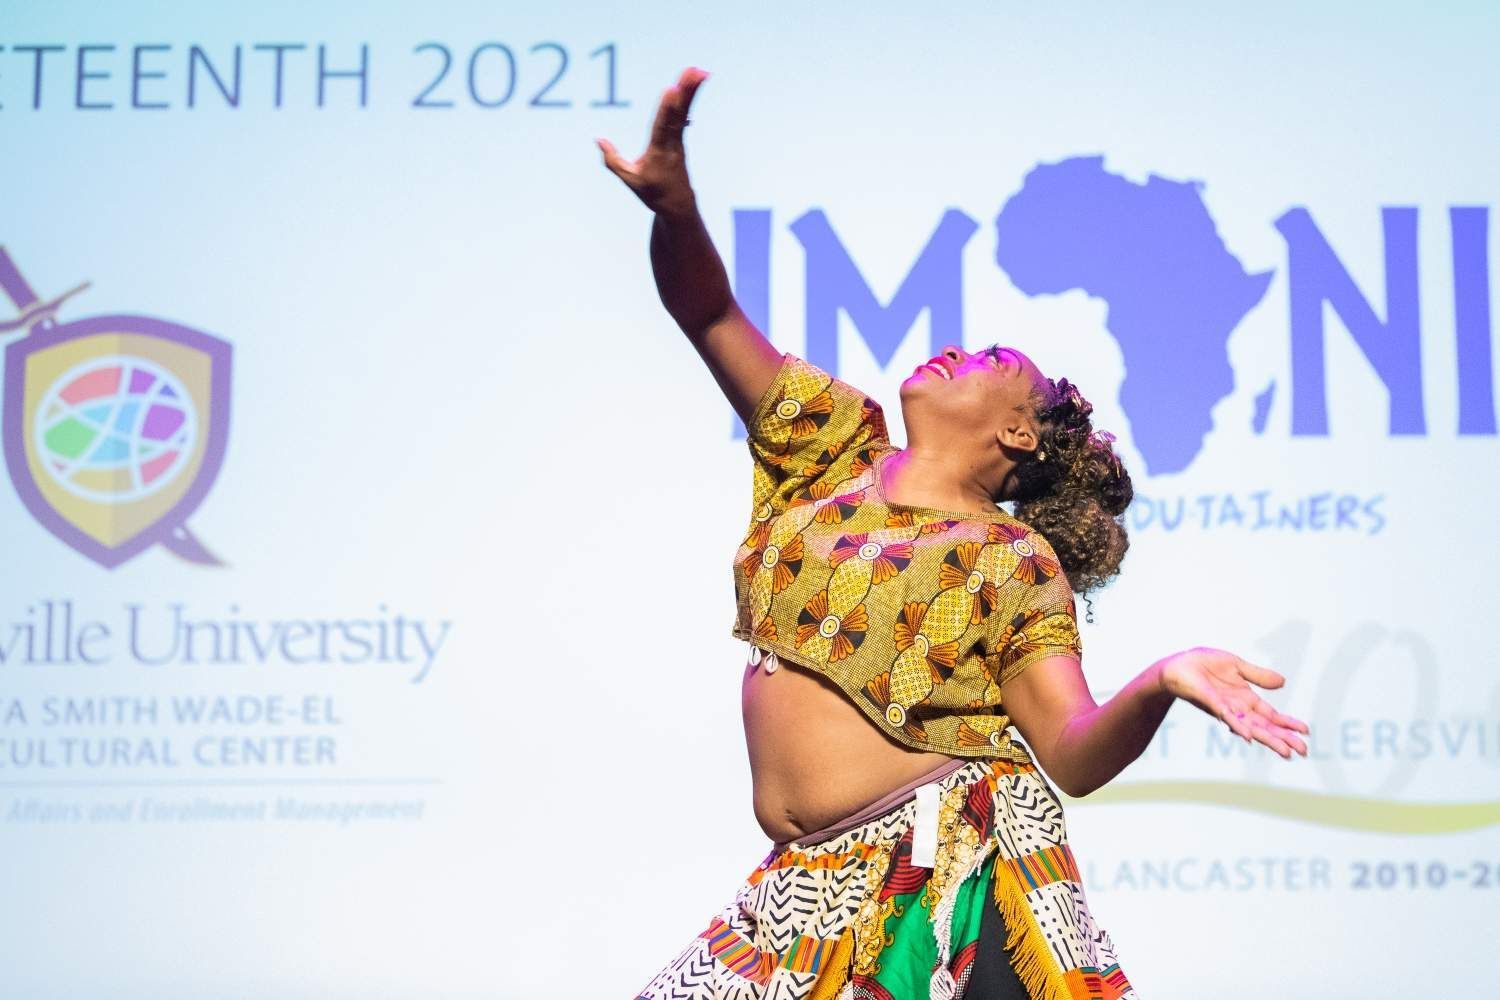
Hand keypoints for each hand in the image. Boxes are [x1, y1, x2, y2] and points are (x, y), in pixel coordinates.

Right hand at [597, 67, 707, 216]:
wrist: (678, 205)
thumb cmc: (653, 193)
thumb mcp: (629, 180)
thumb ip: (612, 160)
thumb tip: (598, 139)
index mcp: (659, 152)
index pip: (664, 126)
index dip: (669, 108)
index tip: (673, 90)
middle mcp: (672, 142)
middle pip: (679, 113)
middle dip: (686, 92)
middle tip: (695, 71)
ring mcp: (679, 139)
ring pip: (685, 111)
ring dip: (691, 89)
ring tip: (698, 70)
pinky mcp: (681, 137)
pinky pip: (685, 113)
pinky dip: (689, 97)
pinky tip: (694, 81)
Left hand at [1156, 647, 1309, 758]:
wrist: (1176, 665)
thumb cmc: (1203, 665)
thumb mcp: (1236, 666)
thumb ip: (1258, 675)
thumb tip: (1283, 682)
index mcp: (1245, 699)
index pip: (1271, 715)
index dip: (1287, 723)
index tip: (1306, 731)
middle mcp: (1238, 708)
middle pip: (1265, 727)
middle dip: (1283, 738)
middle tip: (1303, 751)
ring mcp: (1225, 708)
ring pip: (1250, 727)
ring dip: (1267, 739)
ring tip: (1285, 752)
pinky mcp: (1211, 702)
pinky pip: (1227, 716)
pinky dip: (1238, 726)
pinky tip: (1248, 737)